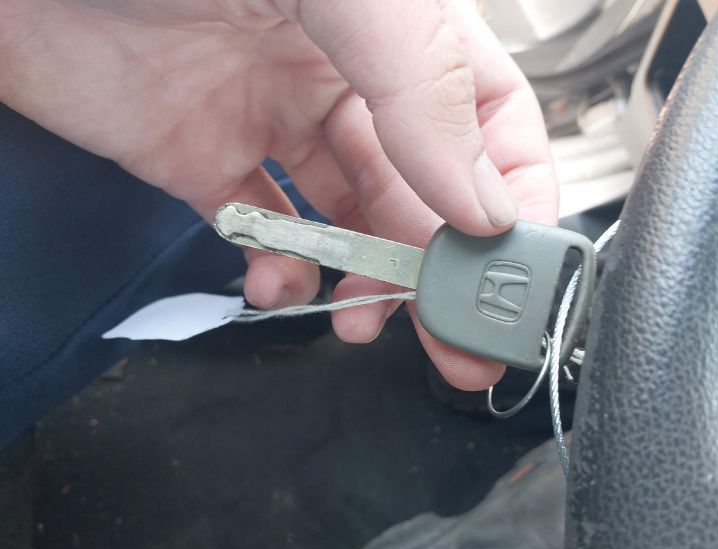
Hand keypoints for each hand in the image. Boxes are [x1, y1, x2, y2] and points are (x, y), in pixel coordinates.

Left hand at [0, 0, 557, 389]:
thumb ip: (419, 85)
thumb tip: (480, 199)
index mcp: (391, 27)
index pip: (488, 115)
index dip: (513, 189)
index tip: (507, 260)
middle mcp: (342, 76)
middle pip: (423, 189)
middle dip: (443, 270)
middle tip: (456, 343)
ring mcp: (270, 119)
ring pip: (348, 221)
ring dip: (366, 283)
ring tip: (361, 322)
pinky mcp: (200, 158)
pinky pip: (260, 231)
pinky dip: (278, 270)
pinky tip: (277, 284)